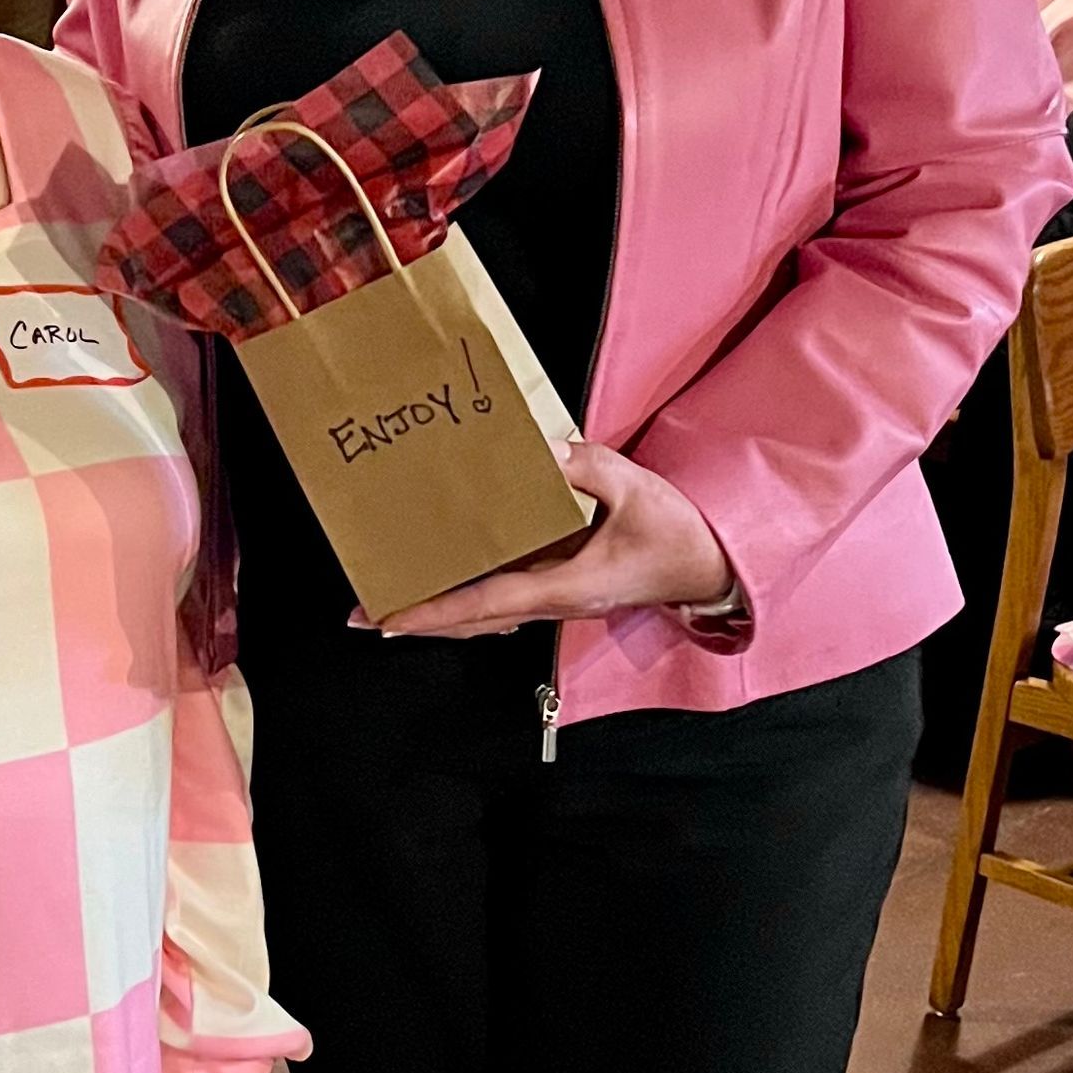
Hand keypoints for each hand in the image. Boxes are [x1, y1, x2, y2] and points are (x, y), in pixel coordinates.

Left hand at [363, 440, 731, 642]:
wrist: (709, 567)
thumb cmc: (676, 533)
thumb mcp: (636, 489)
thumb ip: (587, 467)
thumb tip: (540, 451)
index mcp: (565, 586)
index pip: (485, 604)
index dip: (433, 613)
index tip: (386, 619)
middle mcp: (553, 603)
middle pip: (472, 621)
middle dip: (418, 621)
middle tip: (363, 614)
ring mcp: (556, 601)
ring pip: (485, 616)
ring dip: (439, 613)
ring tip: (392, 602)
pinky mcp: (562, 589)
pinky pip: (504, 600)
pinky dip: (468, 600)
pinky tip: (447, 582)